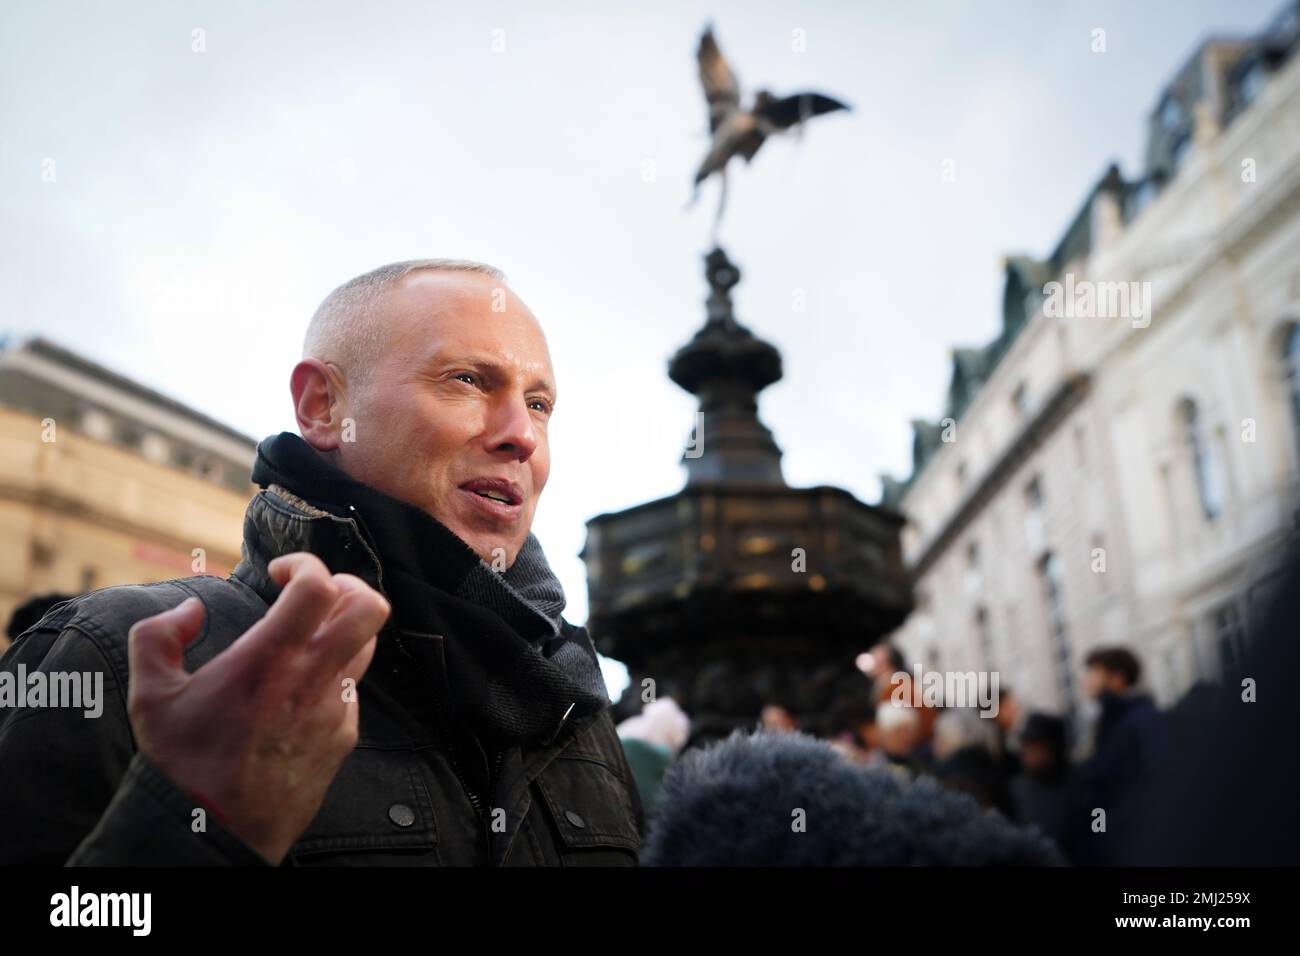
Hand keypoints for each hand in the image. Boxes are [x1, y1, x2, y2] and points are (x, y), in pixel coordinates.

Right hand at [126, 552, 389, 863]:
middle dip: (349, 585)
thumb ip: (158, 637)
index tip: (280, 571)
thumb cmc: (182, 765)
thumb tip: (189, 608)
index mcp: (268, 661)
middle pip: (369, 609)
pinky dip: (335, 674)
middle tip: (317, 592)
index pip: (319, 587)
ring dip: (344, 629)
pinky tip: (301, 686)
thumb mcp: (149, 696)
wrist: (214, 834)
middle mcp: (312, 681)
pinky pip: (354, 689)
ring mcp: (334, 710)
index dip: (306, 563)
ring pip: (367, 647)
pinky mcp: (343, 737)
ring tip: (309, 635)